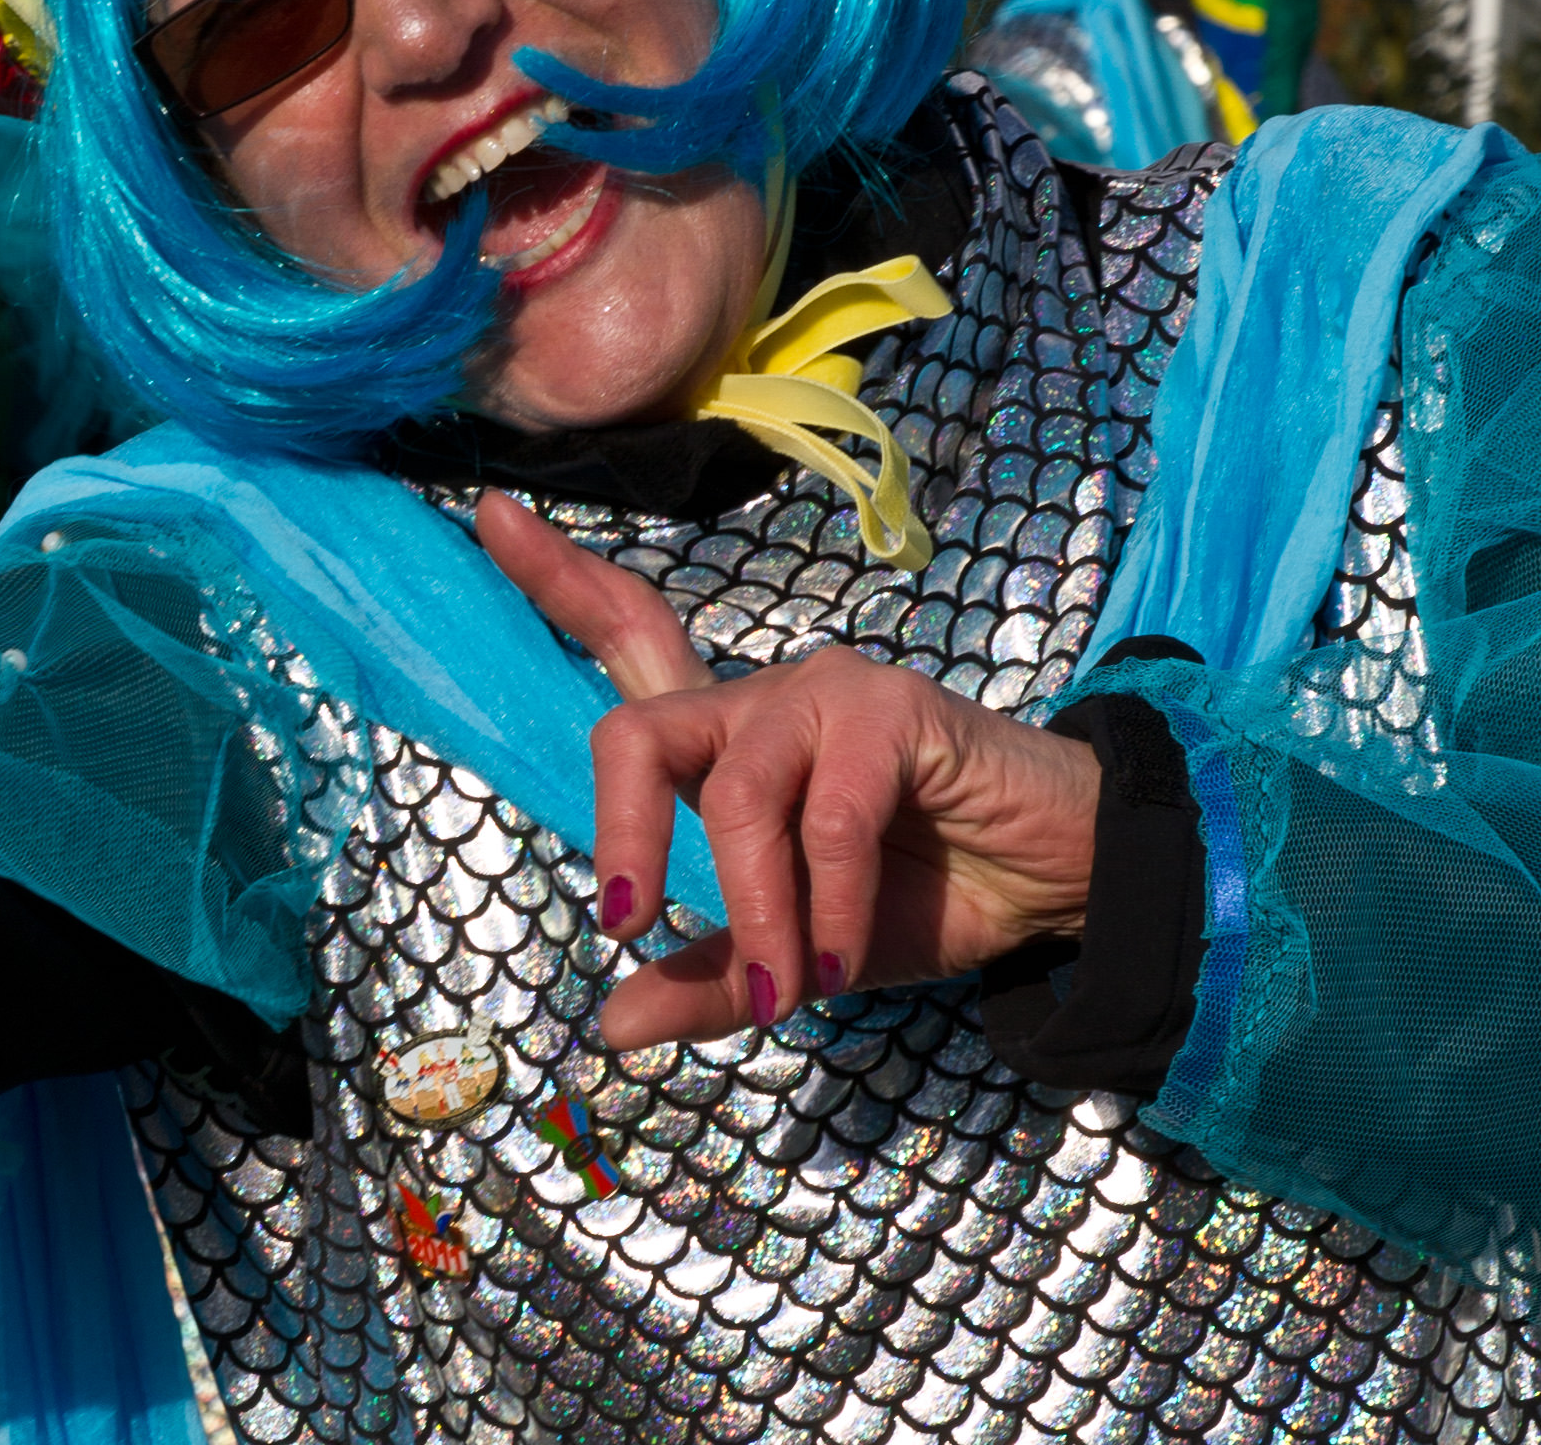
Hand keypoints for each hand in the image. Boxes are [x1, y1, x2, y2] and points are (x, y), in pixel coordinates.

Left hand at [477, 489, 1100, 1049]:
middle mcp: (760, 699)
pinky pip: (827, 819)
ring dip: (755, 913)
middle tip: (631, 927)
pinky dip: (831, 909)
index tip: (484, 512)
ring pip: (737, 798)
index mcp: (727, 739)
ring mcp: (823, 693)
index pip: (628, 637)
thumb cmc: (921, 895)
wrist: (1056, 884)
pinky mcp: (890, 708)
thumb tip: (609, 1027)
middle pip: (636, 730)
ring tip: (787, 991)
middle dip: (625, 834)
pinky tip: (850, 960)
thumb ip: (709, 982)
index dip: (554, 578)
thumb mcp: (797, 957)